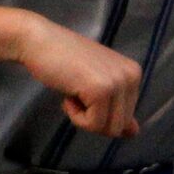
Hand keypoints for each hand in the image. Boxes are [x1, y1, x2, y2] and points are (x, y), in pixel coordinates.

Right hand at [15, 17, 142, 136]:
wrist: (39, 41)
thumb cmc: (63, 60)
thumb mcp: (96, 84)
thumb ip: (117, 108)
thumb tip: (134, 133)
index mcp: (133, 74)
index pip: (127, 117)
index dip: (102, 113)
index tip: (86, 92)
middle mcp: (131, 76)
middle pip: (120, 126)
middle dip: (95, 119)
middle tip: (78, 94)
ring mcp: (117, 82)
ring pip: (108, 128)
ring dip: (85, 119)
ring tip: (74, 93)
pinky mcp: (101, 90)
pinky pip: (93, 124)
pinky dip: (76, 117)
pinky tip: (69, 94)